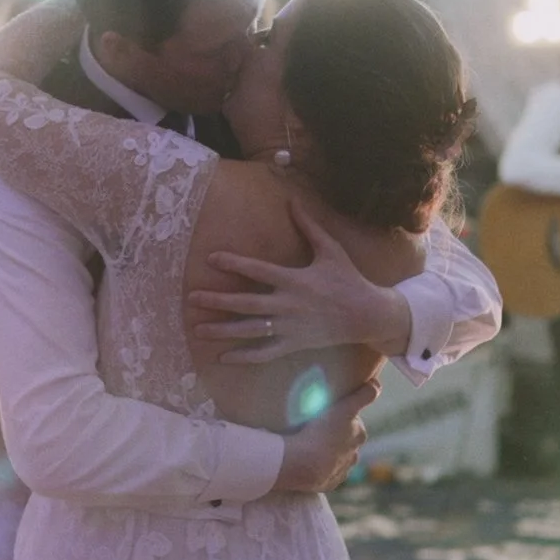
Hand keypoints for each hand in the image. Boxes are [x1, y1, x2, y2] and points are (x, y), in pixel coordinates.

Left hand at [188, 202, 410, 364]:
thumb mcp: (331, 250)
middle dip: (218, 301)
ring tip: (198, 330)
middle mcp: (289, 305)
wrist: (367, 315)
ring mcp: (290, 327)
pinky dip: (245, 357)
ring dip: (223, 331)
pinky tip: (224, 357)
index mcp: (295, 280)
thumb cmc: (348, 279)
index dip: (234, 263)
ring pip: (251, 331)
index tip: (211, 258)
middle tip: (191, 299)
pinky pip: (265, 353)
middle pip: (247, 304)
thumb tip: (292, 201)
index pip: (258, 270)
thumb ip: (309, 227)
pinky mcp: (294, 344)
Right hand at [270, 378, 379, 494]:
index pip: (352, 423)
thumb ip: (363, 395)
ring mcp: (341, 471)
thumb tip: (377, 383)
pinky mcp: (328, 483)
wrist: (301, 463)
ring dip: (327, 453)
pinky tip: (307, 462)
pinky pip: (325, 473)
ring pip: (336, 458)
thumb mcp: (344, 408)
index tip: (325, 416)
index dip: (339, 418)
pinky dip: (319, 468)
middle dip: (334, 436)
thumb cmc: (322, 432)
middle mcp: (354, 455)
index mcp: (359, 435)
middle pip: (345, 441)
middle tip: (315, 430)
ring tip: (308, 446)